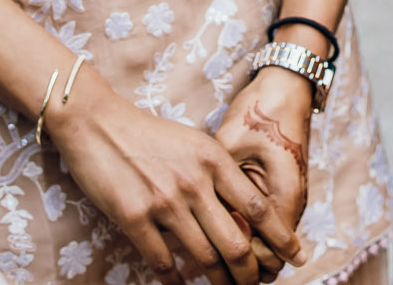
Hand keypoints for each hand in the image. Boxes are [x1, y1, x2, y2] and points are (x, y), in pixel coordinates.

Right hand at [50, 75, 302, 283]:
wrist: (96, 123)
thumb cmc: (148, 135)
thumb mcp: (193, 144)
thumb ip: (218, 175)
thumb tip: (243, 213)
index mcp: (214, 160)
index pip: (259, 208)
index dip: (281, 238)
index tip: (295, 257)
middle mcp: (194, 182)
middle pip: (237, 243)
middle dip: (250, 273)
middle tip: (254, 284)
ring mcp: (164, 202)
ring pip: (204, 258)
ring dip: (218, 281)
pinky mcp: (134, 218)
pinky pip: (163, 263)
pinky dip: (175, 280)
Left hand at [213, 66, 316, 277]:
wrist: (285, 86)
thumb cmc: (258, 110)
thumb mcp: (230, 144)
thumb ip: (218, 185)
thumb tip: (195, 220)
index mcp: (282, 195)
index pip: (266, 254)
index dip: (239, 262)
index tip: (212, 255)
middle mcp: (291, 203)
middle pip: (269, 256)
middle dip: (242, 266)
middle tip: (211, 263)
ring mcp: (289, 197)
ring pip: (268, 242)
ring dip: (245, 250)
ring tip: (212, 250)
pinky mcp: (282, 189)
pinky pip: (266, 223)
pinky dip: (248, 232)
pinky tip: (222, 226)